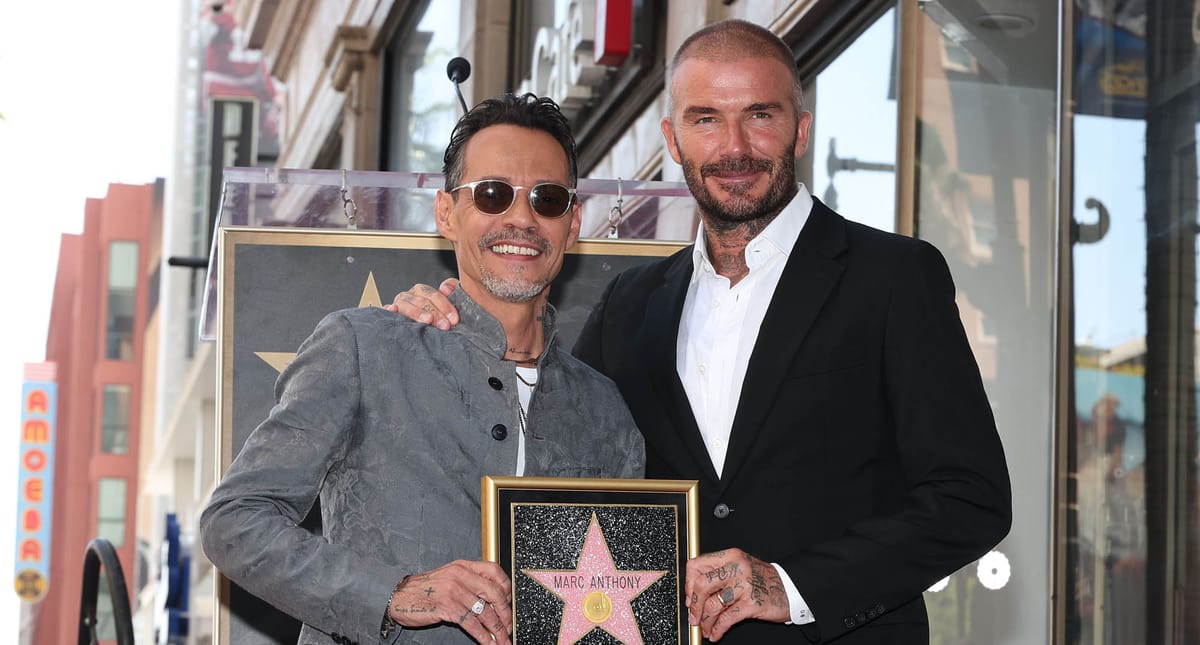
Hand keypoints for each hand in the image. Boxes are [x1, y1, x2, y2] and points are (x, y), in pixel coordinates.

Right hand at [383, 278, 459, 329]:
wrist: (421, 335)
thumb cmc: (437, 318)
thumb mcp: (447, 305)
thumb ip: (452, 289)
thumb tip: (445, 287)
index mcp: (422, 292)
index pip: (433, 295)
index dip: (445, 306)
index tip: (454, 319)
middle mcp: (409, 297)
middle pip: (421, 301)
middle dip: (435, 313)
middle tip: (445, 325)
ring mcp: (398, 305)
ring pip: (406, 305)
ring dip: (418, 313)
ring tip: (428, 320)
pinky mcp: (389, 315)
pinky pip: (387, 311)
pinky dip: (389, 310)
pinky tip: (392, 310)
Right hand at [386, 559, 512, 644]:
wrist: (398, 597)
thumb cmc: (423, 589)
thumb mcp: (448, 577)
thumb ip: (468, 581)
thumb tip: (491, 597)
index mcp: (463, 566)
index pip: (494, 570)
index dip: (506, 587)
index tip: (509, 602)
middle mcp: (460, 575)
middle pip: (494, 592)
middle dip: (506, 612)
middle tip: (509, 626)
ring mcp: (454, 591)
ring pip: (485, 611)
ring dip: (498, 629)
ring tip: (503, 640)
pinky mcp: (447, 607)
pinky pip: (471, 623)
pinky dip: (483, 636)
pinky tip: (488, 643)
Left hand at [685, 548, 789, 640]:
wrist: (790, 588)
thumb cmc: (764, 580)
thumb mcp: (740, 568)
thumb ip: (719, 574)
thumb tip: (694, 592)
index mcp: (730, 556)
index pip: (697, 565)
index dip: (688, 584)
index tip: (690, 597)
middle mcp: (736, 567)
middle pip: (701, 584)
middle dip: (694, 605)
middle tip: (693, 616)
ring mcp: (744, 585)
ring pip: (713, 605)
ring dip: (705, 621)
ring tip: (705, 628)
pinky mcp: (751, 603)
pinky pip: (726, 619)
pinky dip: (718, 629)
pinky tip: (715, 633)